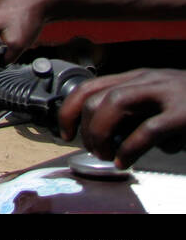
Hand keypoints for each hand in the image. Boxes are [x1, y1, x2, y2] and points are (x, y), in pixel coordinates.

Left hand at [58, 68, 185, 167]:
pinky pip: (147, 130)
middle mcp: (147, 80)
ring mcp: (166, 94)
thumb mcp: (159, 101)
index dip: (69, 111)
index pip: (88, 87)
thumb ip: (134, 111)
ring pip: (115, 104)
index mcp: (137, 77)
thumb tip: (103, 133)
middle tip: (93, 150)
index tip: (64, 133)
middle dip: (86, 128)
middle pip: (98, 97)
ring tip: (105, 155)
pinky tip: (125, 161)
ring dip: (101, 133)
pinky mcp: (183, 114)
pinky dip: (129, 148)